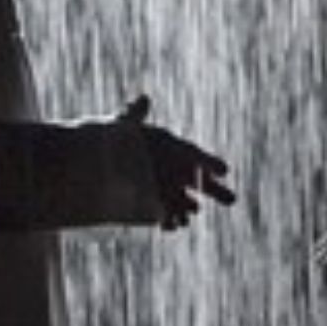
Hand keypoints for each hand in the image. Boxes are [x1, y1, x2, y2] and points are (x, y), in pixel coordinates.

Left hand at [119, 95, 234, 230]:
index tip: (224, 171)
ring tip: (191, 213)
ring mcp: (165, 190)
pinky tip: (171, 226)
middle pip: (197, 181)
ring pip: (182, 201)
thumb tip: (142, 99)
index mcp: (170, 147)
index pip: (194, 154)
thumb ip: (133, 116)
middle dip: (214, 191)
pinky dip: (170, 221)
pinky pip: (166, 216)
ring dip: (187, 207)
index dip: (209, 163)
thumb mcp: (120, 126)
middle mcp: (172, 170)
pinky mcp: (152, 207)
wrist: (95, 166)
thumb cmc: (110, 140)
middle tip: (232, 200)